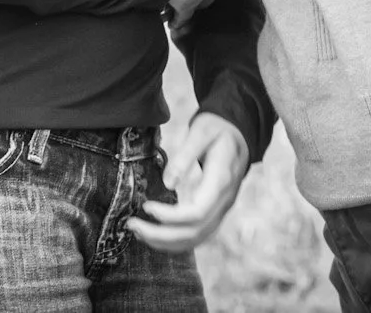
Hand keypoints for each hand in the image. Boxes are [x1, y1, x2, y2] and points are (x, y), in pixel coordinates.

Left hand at [126, 111, 249, 251]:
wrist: (238, 134)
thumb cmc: (217, 130)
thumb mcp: (201, 131)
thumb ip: (185, 156)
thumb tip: (168, 184)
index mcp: (221, 181)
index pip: (197, 213)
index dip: (170, 217)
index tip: (147, 206)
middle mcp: (224, 201)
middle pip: (194, 232)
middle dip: (161, 235)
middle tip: (132, 225)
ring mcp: (221, 210)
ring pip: (195, 239)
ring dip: (165, 241)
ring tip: (138, 232)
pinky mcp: (215, 213)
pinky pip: (196, 235)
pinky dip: (174, 240)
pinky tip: (154, 234)